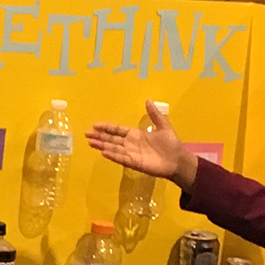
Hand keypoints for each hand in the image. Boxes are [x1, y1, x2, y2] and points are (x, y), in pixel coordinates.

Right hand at [84, 101, 199, 186]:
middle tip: (86, 134)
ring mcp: (131, 154)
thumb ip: (154, 114)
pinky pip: (121, 159)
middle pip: (112, 140)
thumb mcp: (164, 125)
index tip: (95, 125)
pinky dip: (113, 155)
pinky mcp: (135, 163)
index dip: (107, 128)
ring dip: (102, 146)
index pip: (117, 130)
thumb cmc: (171, 144)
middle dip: (99, 137)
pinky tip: (103, 152)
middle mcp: (131, 144)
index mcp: (136, 135)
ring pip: (114, 149)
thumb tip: (148, 100)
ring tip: (90, 143)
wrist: (177, 160)